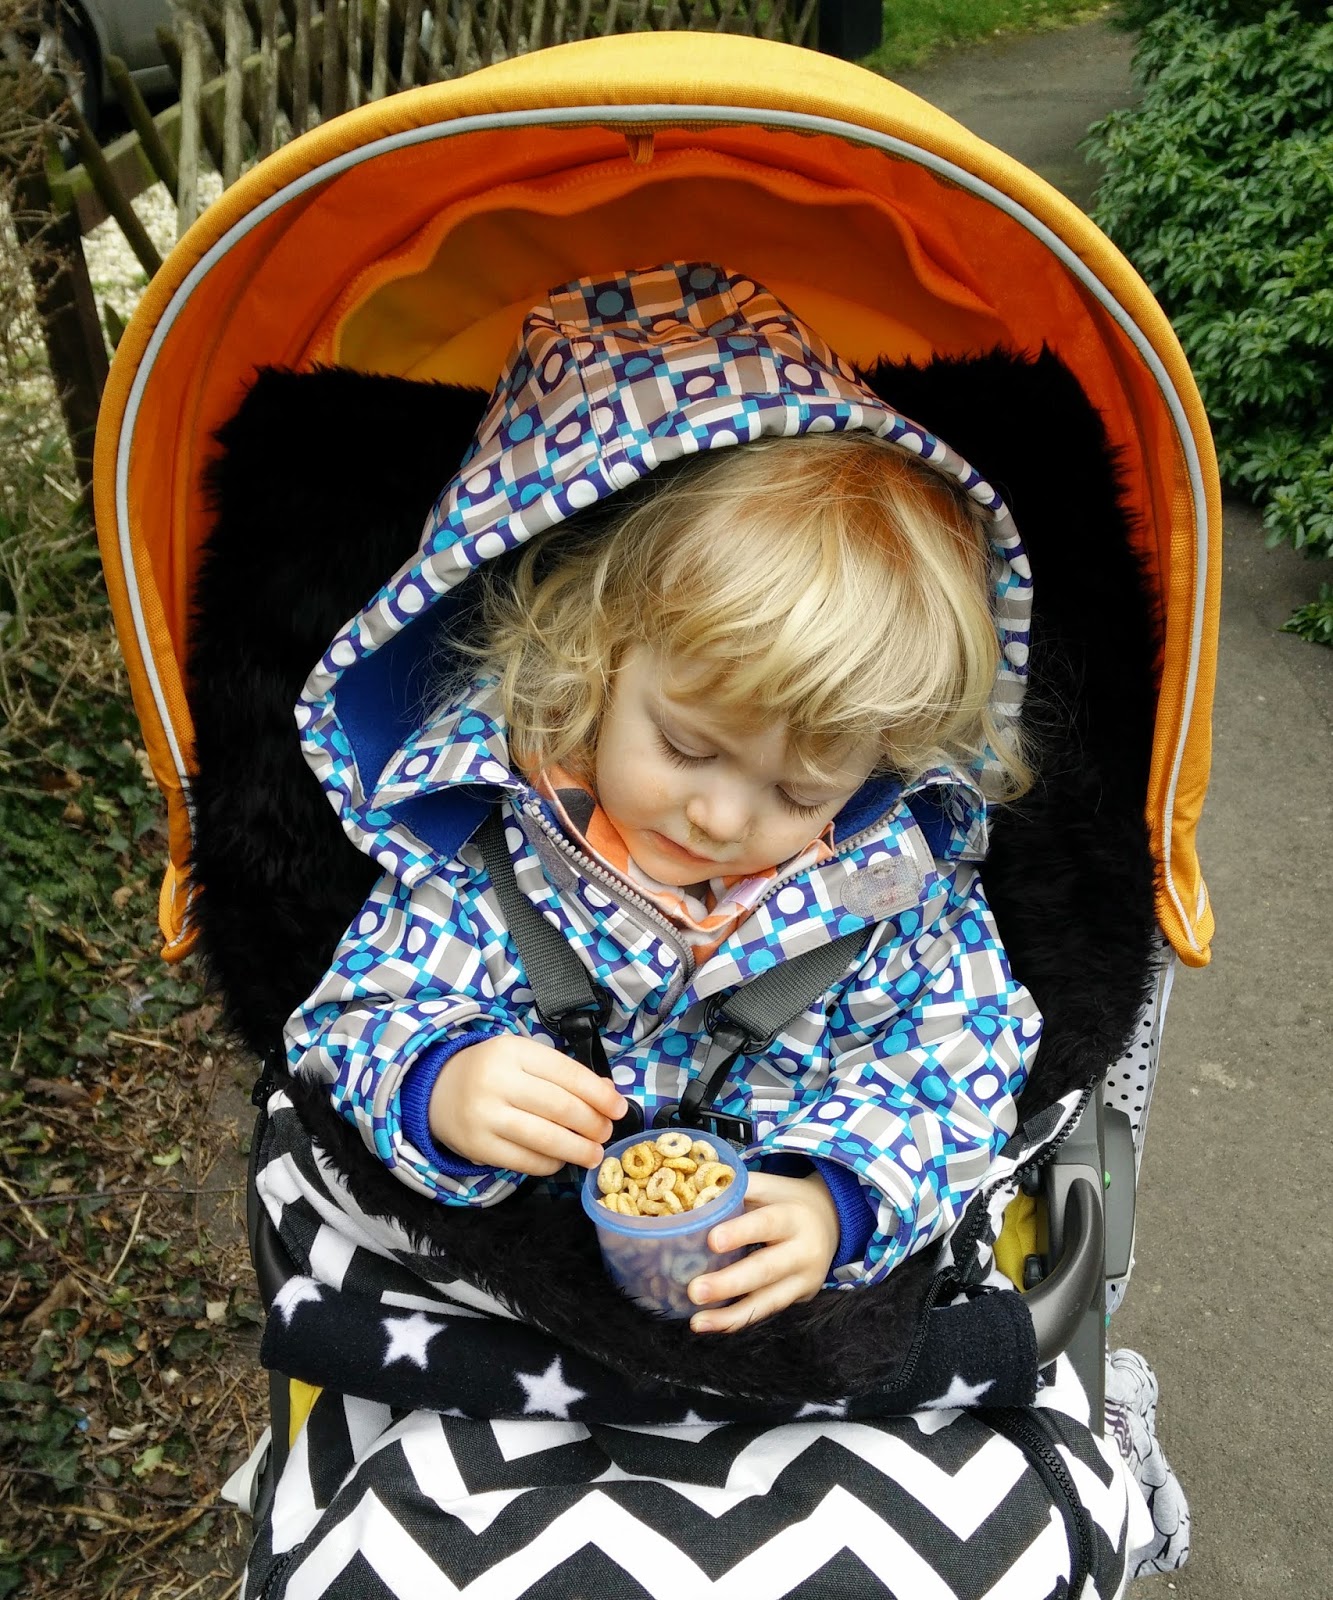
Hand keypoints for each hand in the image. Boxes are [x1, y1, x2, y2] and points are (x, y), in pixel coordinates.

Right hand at [428, 1035, 627, 1175]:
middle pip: (559, 1107)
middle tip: (607, 1133)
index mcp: (513, 1050)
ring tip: (594, 1154)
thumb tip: (607, 1095)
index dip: (598, 1094)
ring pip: (544, 1138)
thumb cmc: (492, 1071)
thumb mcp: (524, 1058)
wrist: (436, 1090)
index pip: (567, 1073)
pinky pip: (524, 1161)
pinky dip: (550, 1164)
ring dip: (577, 1149)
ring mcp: (485, 1115)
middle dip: (592, 1124)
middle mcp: (497, 1081)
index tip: (619, 1108)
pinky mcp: (477, 1146)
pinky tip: (561, 1160)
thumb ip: (563, 1074)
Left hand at [688, 1170, 838, 1333]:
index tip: (712, 1241)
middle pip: (766, 1270)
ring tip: (698, 1322)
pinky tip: (710, 1324)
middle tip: (695, 1291)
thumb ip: (736, 1188)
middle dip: (729, 1283)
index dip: (740, 1233)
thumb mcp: (769, 1187)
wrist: (830, 1220)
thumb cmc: (785, 1200)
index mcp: (794, 1216)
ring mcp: (804, 1280)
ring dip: (730, 1315)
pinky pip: (765, 1312)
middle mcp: (804, 1251)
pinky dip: (737, 1320)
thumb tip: (692, 1193)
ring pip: (767, 1301)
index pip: (767, 1224)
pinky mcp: (798, 1299)